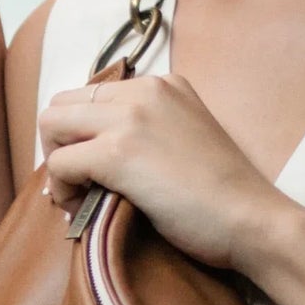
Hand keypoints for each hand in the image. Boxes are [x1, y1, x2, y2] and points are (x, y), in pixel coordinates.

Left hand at [36, 72, 299, 270]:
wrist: (252, 220)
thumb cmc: (221, 196)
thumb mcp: (183, 141)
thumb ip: (144, 132)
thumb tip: (87, 151)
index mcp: (162, 85)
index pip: (89, 95)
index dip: (79, 135)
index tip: (91, 170)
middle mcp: (144, 91)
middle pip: (61, 104)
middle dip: (58, 145)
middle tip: (77, 184)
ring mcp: (131, 118)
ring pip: (51, 125)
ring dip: (56, 165)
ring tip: (79, 197)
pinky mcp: (118, 153)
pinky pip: (58, 164)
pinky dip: (62, 190)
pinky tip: (83, 209)